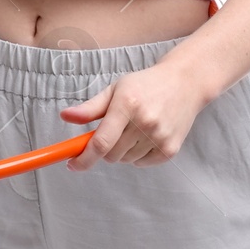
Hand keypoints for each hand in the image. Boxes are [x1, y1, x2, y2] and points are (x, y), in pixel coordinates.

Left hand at [58, 59, 208, 171]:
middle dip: (104, 148)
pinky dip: (137, 155)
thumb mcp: (115, 90)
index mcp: (127, 104)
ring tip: (133, 128)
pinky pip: (141, 163)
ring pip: (125, 160)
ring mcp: (160, 137)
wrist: (184, 84)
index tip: (71, 164)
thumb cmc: (145, 85)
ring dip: (122, 150)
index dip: (84, 158)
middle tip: (113, 130)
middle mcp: (145, 122)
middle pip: (110, 155)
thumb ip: (89, 108)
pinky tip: (146, 135)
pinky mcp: (170, 149)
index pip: (101, 142)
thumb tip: (65, 117)